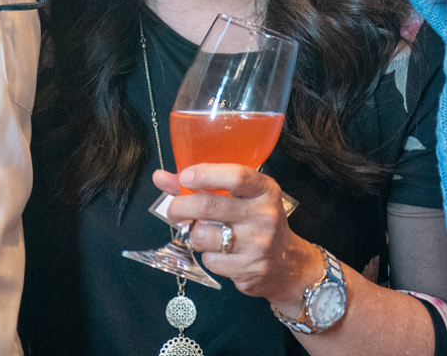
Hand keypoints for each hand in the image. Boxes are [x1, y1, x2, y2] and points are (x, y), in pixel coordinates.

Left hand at [154, 164, 319, 313]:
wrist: (286, 264)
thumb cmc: (255, 220)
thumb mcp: (240, 197)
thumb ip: (202, 185)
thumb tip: (160, 177)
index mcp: (265, 190)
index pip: (235, 177)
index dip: (205, 174)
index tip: (185, 176)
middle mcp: (265, 215)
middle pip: (210, 206)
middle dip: (181, 207)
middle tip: (173, 211)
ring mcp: (259, 245)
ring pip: (204, 236)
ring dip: (193, 234)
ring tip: (201, 233)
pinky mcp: (250, 270)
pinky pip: (211, 261)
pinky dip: (206, 256)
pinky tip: (218, 252)